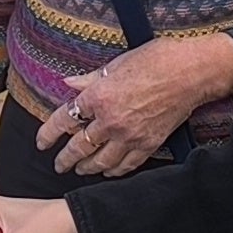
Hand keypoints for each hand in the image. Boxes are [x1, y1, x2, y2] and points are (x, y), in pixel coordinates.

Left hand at [34, 35, 232, 178]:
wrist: (190, 73)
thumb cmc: (156, 60)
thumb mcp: (117, 63)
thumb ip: (91, 79)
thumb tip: (69, 83)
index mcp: (99, 96)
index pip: (64, 119)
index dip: (48, 134)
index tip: (41, 142)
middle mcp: (110, 120)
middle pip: (79, 147)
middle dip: (65, 159)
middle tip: (58, 165)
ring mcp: (130, 135)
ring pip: (101, 161)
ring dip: (87, 168)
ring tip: (79, 171)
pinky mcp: (149, 144)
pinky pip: (126, 165)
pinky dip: (114, 171)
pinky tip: (108, 172)